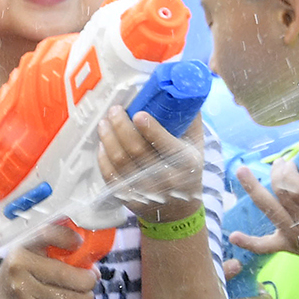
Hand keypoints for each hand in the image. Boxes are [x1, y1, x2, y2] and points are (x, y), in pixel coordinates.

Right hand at [0, 224, 96, 298]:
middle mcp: (19, 266)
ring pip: (69, 296)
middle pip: (66, 273)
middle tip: (88, 283)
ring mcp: (22, 289)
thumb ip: (59, 256)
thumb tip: (93, 272)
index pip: (47, 234)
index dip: (67, 238)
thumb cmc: (21, 276)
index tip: (78, 244)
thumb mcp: (31, 257)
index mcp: (22, 247)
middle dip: (87, 280)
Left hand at [97, 107, 204, 223]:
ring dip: (108, 138)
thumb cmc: (187, 169)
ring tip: (104, 123)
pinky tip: (102, 144)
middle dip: (121, 127)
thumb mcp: (196, 146)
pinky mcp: (128, 198)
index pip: (166, 144)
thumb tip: (181, 89)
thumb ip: (189, 120)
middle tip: (115, 110)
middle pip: (136, 150)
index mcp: (186, 162)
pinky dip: (103, 158)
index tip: (138, 113)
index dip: (150, 129)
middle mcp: (166, 178)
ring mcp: (145, 190)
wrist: (178, 210)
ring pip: (119, 162)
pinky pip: (110, 176)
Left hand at [229, 160, 298, 267]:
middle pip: (283, 195)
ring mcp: (295, 236)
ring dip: (253, 190)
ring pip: (270, 211)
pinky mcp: (285, 246)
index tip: (290, 162)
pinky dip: (248, 242)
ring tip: (242, 171)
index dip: (290, 172)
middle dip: (277, 174)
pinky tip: (233, 236)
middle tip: (278, 163)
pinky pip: (264, 246)